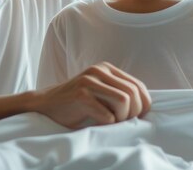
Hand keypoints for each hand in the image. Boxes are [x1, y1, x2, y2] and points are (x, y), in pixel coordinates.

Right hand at [33, 62, 151, 128]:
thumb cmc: (78, 102)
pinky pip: (107, 114)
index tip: (136, 117)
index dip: (143, 104)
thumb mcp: (101, 91)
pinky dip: (107, 123)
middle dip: (133, 113)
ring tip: (112, 122)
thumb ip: (119, 91)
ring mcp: (89, 81)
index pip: (138, 85)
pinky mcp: (80, 95)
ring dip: (121, 118)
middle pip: (133, 93)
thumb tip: (146, 107)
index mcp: (107, 68)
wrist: (47, 104)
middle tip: (122, 122)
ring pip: (124, 101)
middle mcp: (99, 71)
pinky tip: (98, 122)